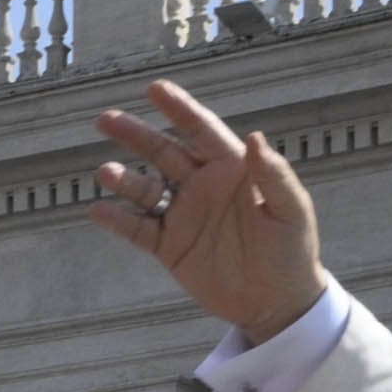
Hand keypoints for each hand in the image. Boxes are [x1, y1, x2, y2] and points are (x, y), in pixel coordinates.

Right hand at [79, 78, 326, 345]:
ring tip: (105, 172)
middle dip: (135, 134)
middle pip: (163, 153)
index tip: (155, 88)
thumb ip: (272, 175)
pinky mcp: (170, 246)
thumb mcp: (291, 211)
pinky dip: (118, 220)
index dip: (179, 109)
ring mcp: (183, 215)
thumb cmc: (292, 250)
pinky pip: (138, 228)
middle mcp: (203, 185)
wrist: (277, 302)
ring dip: (123, 179)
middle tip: (105, 120)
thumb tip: (254, 137)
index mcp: (232, 169)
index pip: (201, 131)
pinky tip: (99, 210)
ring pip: (145, 188)